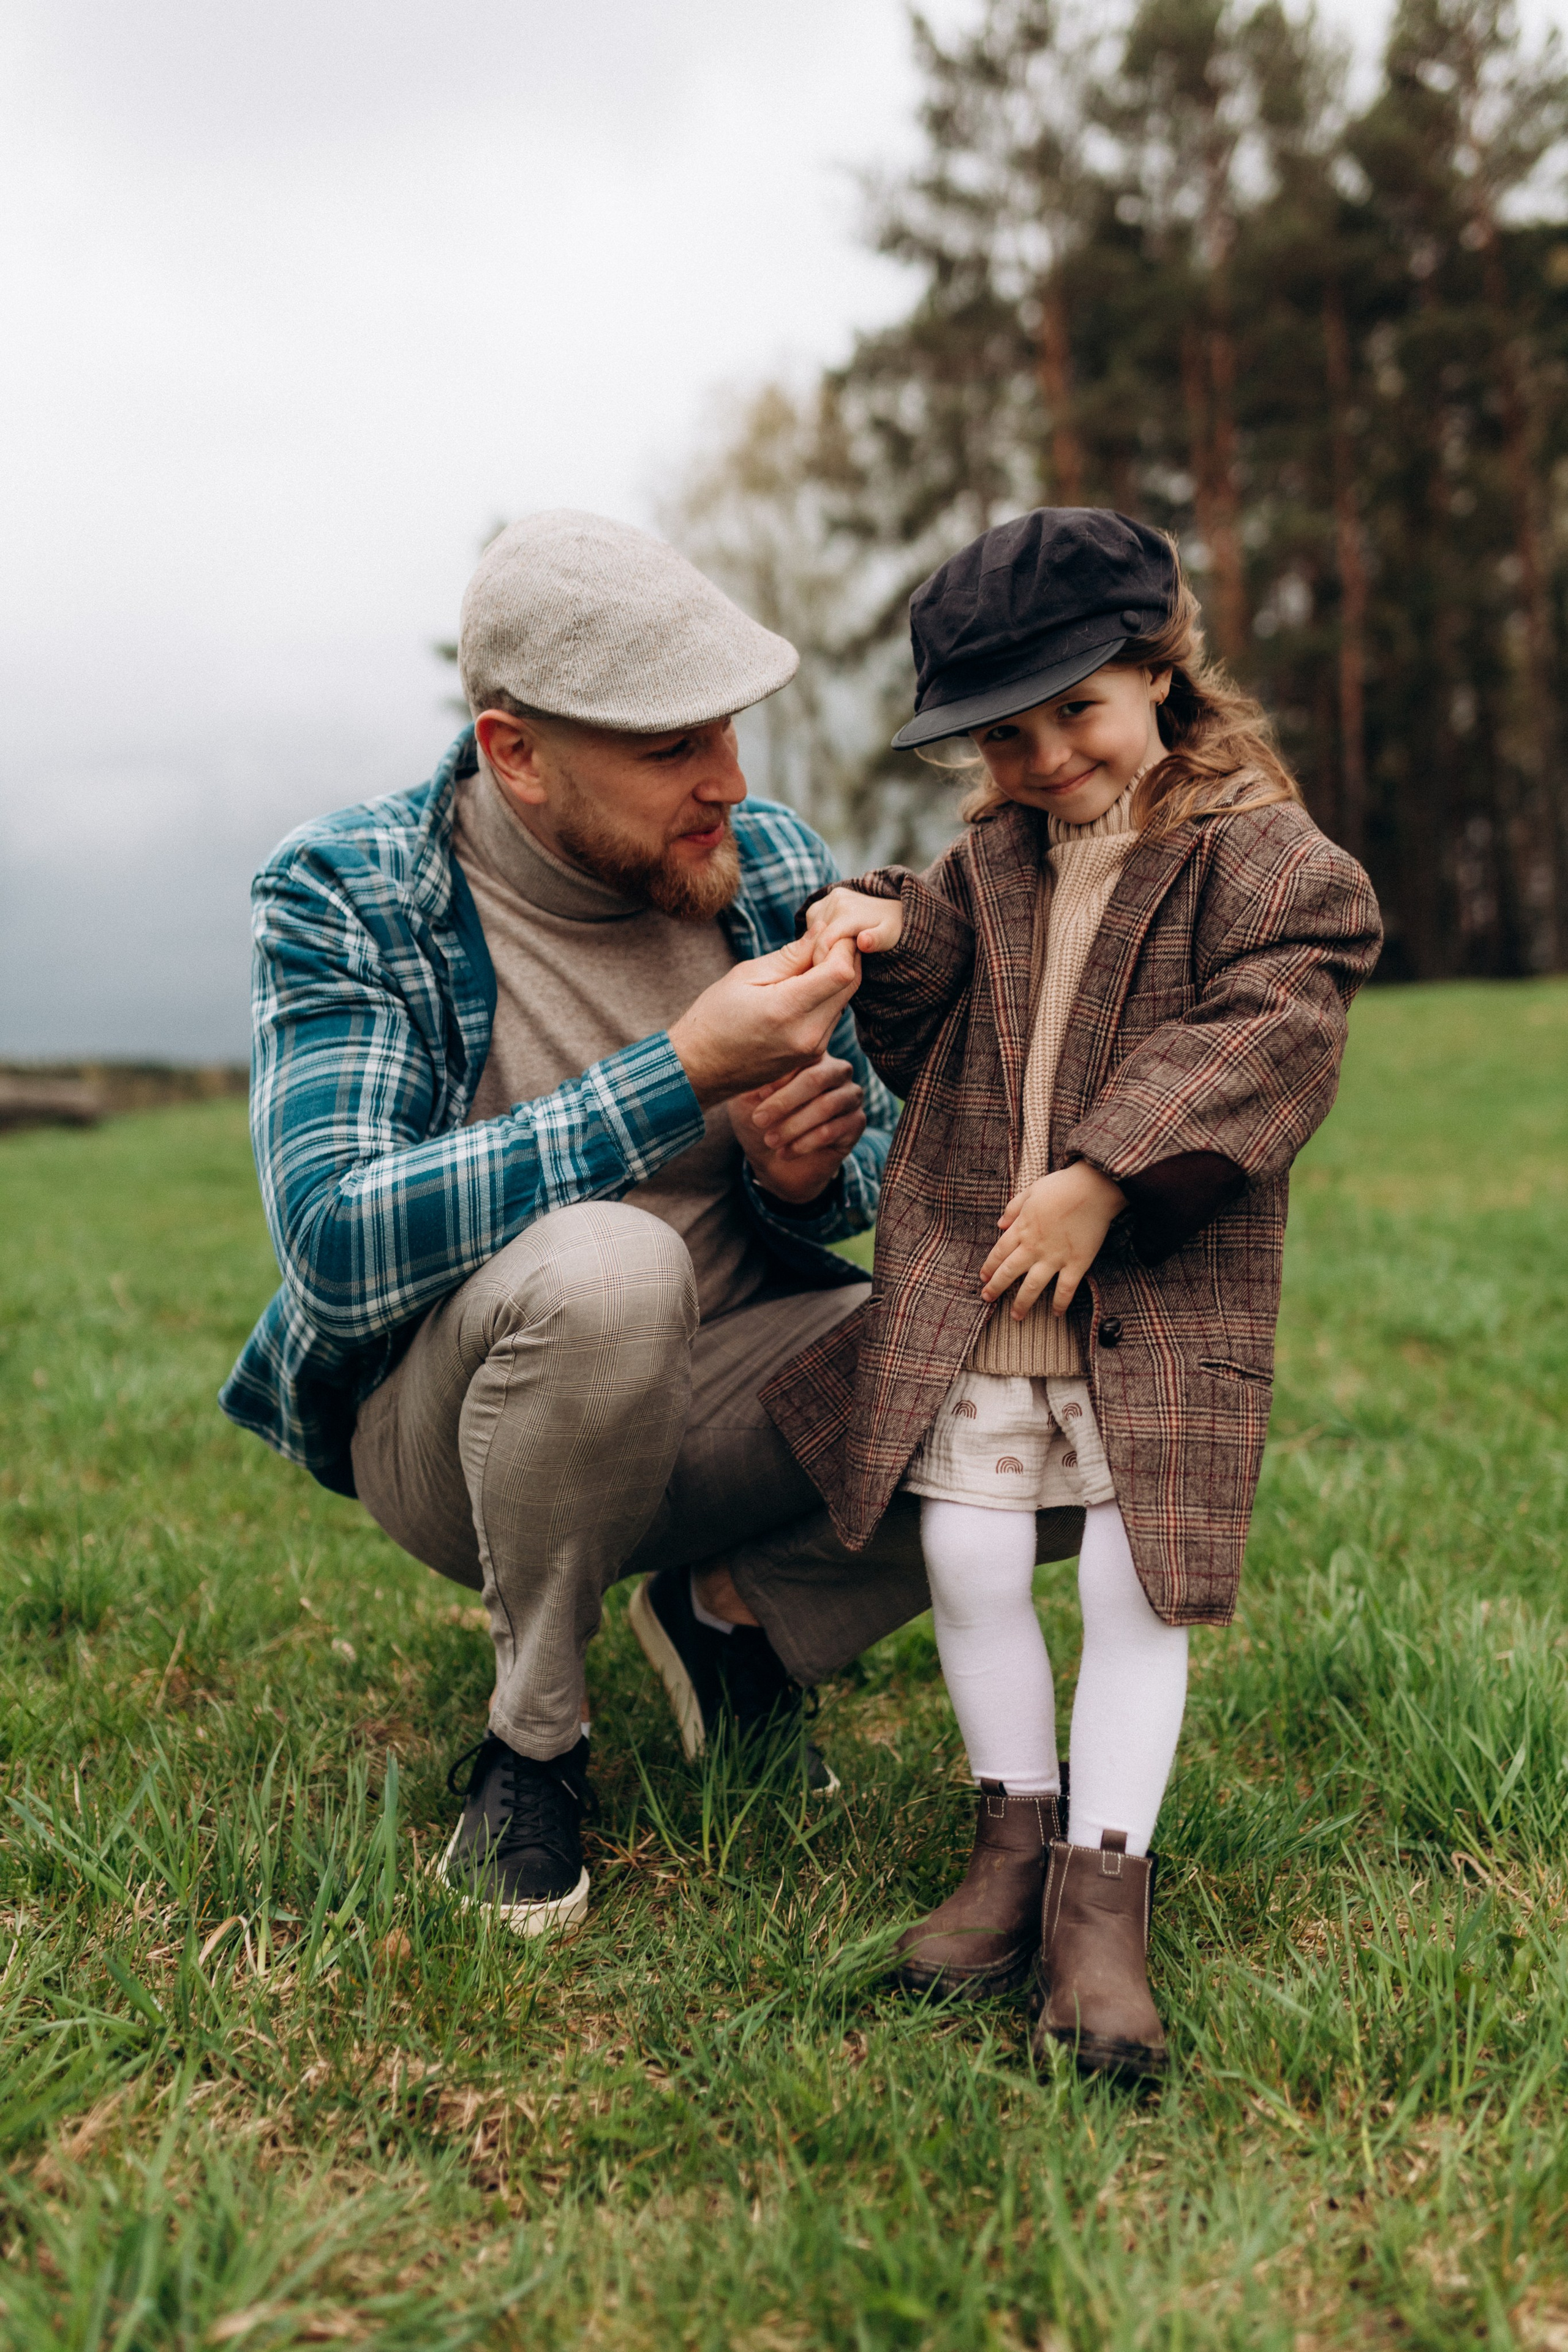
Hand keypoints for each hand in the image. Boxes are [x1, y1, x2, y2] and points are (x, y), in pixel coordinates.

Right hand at [668, 932, 860, 1108]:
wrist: (700, 1068)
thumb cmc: (714, 1018)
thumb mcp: (745, 976)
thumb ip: (790, 956)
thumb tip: (823, 931)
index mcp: (787, 1010)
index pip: (841, 971)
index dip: (842, 945)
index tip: (828, 931)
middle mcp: (808, 1034)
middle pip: (850, 985)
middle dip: (843, 957)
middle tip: (819, 942)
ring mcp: (813, 1049)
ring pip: (844, 1000)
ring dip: (835, 978)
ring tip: (805, 966)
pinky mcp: (813, 1056)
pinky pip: (833, 1017)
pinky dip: (826, 997)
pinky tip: (802, 990)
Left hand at [731, 1054, 866, 1205]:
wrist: (775, 1160)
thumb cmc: (762, 1120)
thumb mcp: (748, 1098)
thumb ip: (752, 1080)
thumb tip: (756, 1069)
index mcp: (812, 1055)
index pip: (801, 1056)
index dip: (778, 1076)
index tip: (756, 1094)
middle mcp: (837, 1070)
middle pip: (816, 1078)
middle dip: (785, 1101)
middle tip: (759, 1119)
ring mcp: (851, 1095)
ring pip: (826, 1106)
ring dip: (793, 1126)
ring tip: (770, 1140)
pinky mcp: (857, 1122)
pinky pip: (832, 1131)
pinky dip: (804, 1143)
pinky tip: (784, 1152)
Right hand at [802, 886, 903, 965]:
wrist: (892, 910)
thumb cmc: (892, 929)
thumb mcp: (890, 937)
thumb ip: (876, 940)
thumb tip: (863, 941)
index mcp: (850, 911)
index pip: (824, 941)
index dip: (822, 961)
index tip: (828, 977)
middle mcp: (836, 900)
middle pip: (817, 938)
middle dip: (823, 954)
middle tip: (839, 965)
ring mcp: (827, 899)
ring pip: (812, 933)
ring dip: (820, 946)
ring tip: (840, 951)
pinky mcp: (821, 902)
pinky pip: (812, 926)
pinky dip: (818, 937)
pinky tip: (835, 941)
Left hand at [979, 1162, 1126, 1319]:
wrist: (1094, 1188)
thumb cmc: (1062, 1186)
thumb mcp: (1031, 1191)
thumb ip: (1013, 1208)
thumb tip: (999, 1224)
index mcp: (1022, 1228)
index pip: (998, 1253)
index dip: (989, 1267)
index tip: (983, 1278)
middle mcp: (1034, 1247)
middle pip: (1009, 1272)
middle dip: (995, 1288)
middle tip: (987, 1299)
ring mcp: (1055, 1257)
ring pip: (1032, 1287)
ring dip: (1022, 1303)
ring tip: (1015, 1316)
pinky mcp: (1076, 1263)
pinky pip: (1065, 1289)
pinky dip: (1060, 1303)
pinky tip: (1056, 1314)